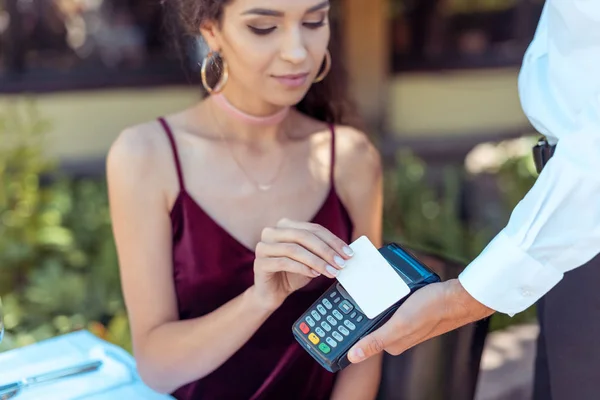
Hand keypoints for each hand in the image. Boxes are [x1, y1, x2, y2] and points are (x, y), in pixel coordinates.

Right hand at [253, 218, 353, 309]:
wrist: (272, 293)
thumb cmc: (292, 274)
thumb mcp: (311, 260)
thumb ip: (323, 252)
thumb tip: (345, 252)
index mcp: (285, 225)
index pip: (313, 229)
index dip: (333, 240)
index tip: (348, 253)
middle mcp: (272, 232)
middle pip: (304, 236)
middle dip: (326, 250)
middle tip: (341, 263)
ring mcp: (263, 246)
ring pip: (294, 249)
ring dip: (316, 261)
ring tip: (331, 271)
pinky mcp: (259, 262)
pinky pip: (284, 262)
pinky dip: (302, 268)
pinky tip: (314, 274)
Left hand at [347, 279, 494, 362]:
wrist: (457, 295)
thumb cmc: (431, 309)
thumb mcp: (399, 324)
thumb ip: (376, 340)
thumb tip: (352, 356)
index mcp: (391, 343)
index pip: (361, 336)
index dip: (346, 325)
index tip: (333, 313)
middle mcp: (396, 334)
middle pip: (369, 322)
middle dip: (356, 310)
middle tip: (344, 293)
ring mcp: (403, 321)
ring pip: (378, 310)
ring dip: (370, 300)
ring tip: (360, 285)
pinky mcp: (409, 309)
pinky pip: (389, 302)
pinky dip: (383, 295)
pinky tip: (380, 284)